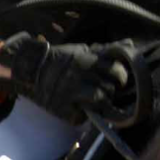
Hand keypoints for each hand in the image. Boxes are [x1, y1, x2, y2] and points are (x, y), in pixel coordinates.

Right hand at [0, 32, 128, 123]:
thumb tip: (130, 44)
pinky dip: (84, 113)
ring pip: (101, 102)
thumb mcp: (81, 51)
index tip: (116, 78)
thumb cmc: (60, 60)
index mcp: (86, 60)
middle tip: (105, 89)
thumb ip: (105, 50)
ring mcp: (72, 94)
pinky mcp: (65, 110)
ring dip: (101, 102)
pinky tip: (78, 106)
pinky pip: (84, 116)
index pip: (116, 70)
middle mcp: (80, 76)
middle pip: (110, 88)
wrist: (29, 70)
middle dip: (110, 89)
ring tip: (93, 98)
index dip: (120, 76)